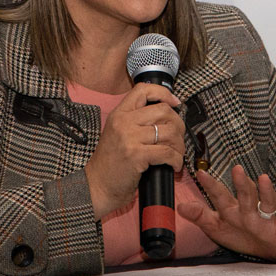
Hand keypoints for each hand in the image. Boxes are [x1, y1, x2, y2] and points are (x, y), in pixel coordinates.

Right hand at [85, 82, 183, 218]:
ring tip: (177, 154)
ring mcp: (129, 138)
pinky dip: (176, 159)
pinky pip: (167, 152)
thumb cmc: (111, 163)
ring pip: (169, 131)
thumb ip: (136, 121)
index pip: (143, 90)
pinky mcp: (136, 155)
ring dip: (179, 144)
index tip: (175, 103)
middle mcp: (123, 122)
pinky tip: (174, 165)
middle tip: (178, 138)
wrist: (97, 186)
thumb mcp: (118, 133)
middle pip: (163, 111)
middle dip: (178, 124)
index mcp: (119, 114)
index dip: (164, 93)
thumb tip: (167, 115)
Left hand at [177, 164, 275, 259]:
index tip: (200, 173)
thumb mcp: (218, 228)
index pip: (221, 196)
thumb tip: (180, 206)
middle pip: (245, 195)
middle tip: (236, 169)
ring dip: (266, 192)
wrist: (272, 252)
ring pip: (266, 204)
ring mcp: (266, 221)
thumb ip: (200, 216)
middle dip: (241, 184)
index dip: (211, 186)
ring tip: (264, 179)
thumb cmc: (244, 235)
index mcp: (234, 210)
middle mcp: (250, 212)